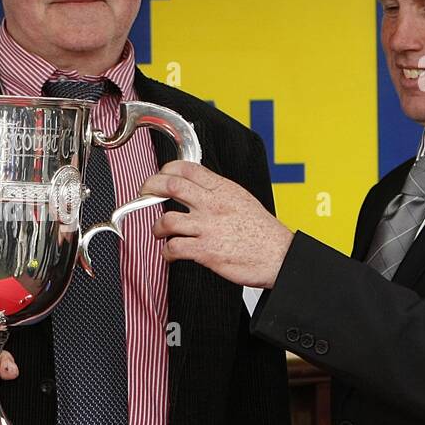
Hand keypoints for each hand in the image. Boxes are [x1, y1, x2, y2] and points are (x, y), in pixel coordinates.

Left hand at [142, 161, 293, 287]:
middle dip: (150, 188)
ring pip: (166, 220)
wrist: (279, 256)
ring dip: (157, 228)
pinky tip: (170, 253)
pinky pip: (174, 248)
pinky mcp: (205, 251)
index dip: (166, 169)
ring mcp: (207, 227)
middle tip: (145, 194)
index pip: (187, 168)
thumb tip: (198, 189)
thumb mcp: (242, 199)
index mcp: (223, 189)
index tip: (160, 176)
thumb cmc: (263, 232)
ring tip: (160, 232)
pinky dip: (166, 252)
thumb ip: (218, 193)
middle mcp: (212, 205)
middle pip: (170, 186)